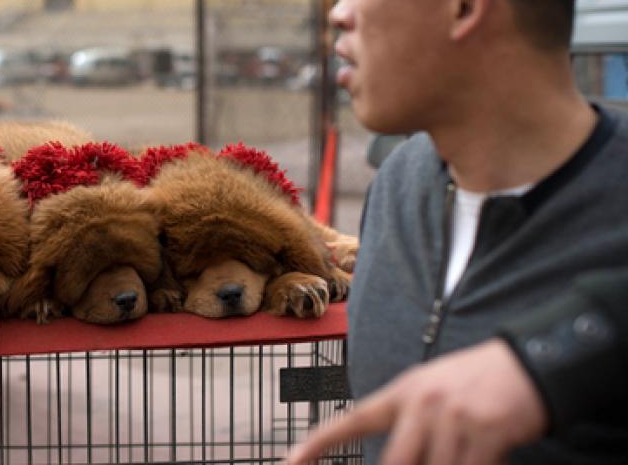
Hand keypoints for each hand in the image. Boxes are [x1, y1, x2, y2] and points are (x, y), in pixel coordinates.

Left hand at [288, 339, 546, 464]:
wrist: (529, 363)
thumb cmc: (476, 383)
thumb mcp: (431, 391)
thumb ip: (408, 423)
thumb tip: (395, 460)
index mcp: (401, 392)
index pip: (350, 421)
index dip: (317, 445)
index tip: (290, 462)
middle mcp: (421, 402)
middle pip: (395, 463)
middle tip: (425, 461)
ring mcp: (452, 416)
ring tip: (465, 451)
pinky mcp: (485, 430)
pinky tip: (487, 458)